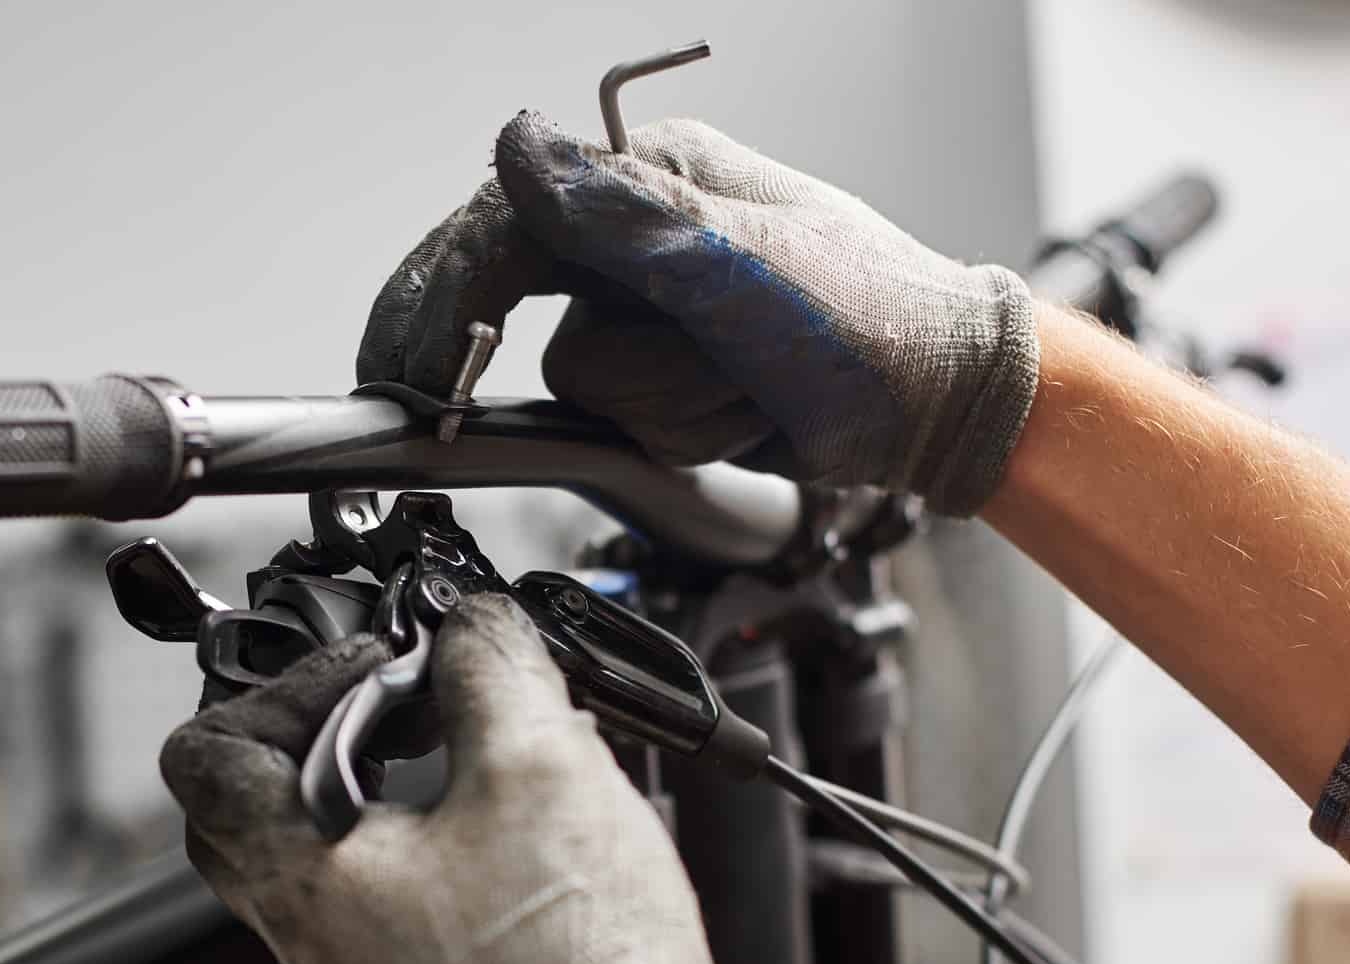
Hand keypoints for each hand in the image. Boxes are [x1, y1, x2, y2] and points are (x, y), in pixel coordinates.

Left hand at [159, 594, 781, 963]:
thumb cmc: (579, 960)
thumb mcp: (537, 760)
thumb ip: (489, 662)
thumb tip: (471, 619)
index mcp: (302, 877)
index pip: (205, 757)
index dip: (286, 683)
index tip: (378, 663)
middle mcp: (309, 927)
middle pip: (240, 799)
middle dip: (304, 724)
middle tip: (385, 693)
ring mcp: (358, 957)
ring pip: (305, 838)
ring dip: (357, 768)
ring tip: (444, 735)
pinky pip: (364, 876)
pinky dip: (399, 817)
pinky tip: (483, 795)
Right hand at [357, 113, 1040, 515]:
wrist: (938, 407)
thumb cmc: (870, 321)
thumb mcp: (743, 266)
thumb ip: (623, 215)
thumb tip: (518, 146)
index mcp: (653, 177)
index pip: (508, 226)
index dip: (446, 293)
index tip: (411, 364)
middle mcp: (636, 236)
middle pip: (515, 299)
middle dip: (510, 343)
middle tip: (427, 391)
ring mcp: (645, 309)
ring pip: (575, 378)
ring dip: (663, 403)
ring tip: (741, 388)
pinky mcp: (658, 372)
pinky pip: (614, 418)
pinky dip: (678, 430)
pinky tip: (739, 413)